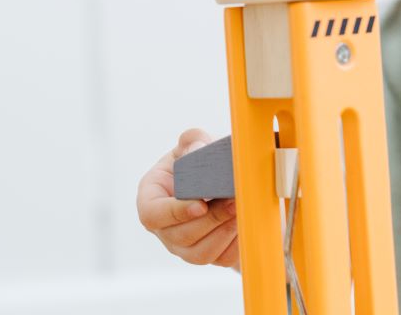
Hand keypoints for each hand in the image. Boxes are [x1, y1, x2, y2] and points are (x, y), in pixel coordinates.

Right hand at [136, 128, 238, 269]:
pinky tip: (249, 222)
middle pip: (180, 236)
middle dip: (211, 219)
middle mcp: (165, 227)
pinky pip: (222, 258)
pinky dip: (237, 242)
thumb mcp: (195, 145)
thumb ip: (192, 140)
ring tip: (243, 210)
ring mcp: (185, 246)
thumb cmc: (204, 163)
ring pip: (201, 253)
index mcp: (153, 198)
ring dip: (224, 231)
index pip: (152, 214)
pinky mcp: (210, 255)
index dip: (174, 212)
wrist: (229, 180)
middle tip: (234, 201)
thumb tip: (196, 150)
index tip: (200, 205)